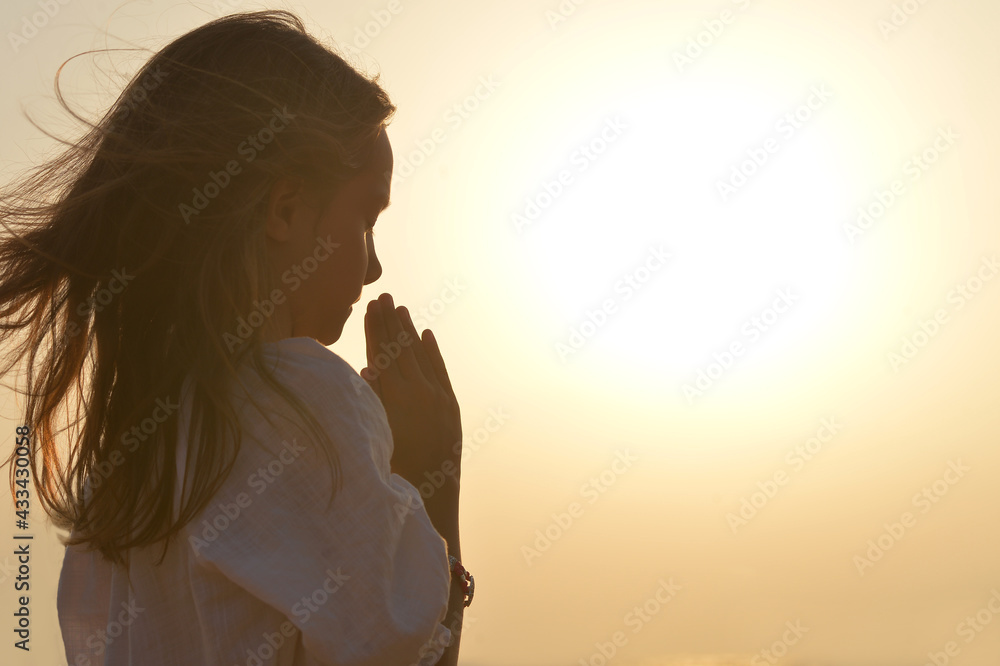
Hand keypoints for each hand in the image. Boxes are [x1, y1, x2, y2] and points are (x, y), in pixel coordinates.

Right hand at [360, 293, 462, 490]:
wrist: (430, 493)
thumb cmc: (393, 469)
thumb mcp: (376, 434)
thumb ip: (372, 400)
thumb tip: (366, 367)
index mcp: (395, 399)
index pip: (383, 354)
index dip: (376, 329)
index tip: (370, 308)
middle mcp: (419, 394)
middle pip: (402, 349)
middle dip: (391, 321)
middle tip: (383, 296)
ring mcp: (438, 398)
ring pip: (420, 356)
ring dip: (410, 331)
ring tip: (400, 309)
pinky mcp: (451, 406)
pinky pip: (440, 371)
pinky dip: (432, 352)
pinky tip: (426, 335)